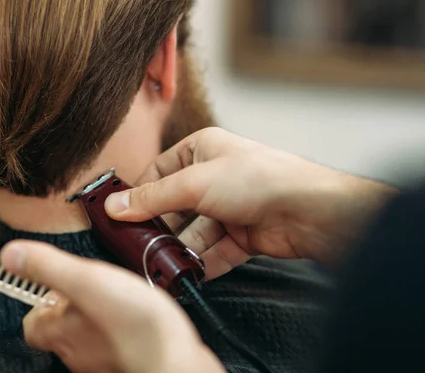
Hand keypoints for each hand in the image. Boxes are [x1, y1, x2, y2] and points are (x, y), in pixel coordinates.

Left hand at [0, 240, 225, 372]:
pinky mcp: (127, 361)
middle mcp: (77, 351)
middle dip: (72, 304)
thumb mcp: (86, 281)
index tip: (55, 283)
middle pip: (61, 328)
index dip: (39, 301)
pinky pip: (115, 340)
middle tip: (91, 283)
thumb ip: (49, 266)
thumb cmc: (135, 327)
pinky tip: (135, 315)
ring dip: (97, 314)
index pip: (31, 322)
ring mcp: (102, 360)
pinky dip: (120, 327)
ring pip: (89, 335)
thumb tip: (11, 255)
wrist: (175, 360)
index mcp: (60, 331)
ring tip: (115, 295)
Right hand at [105, 127, 396, 275]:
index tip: (118, 215)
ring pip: (193, 233)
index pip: (159, 172)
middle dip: (159, 228)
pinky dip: (201, 264)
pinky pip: (213, 252)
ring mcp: (228, 207)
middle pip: (174, 206)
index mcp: (202, 150)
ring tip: (161, 266)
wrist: (309, 210)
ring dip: (179, 250)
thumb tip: (115, 206)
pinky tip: (187, 275)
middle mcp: (214, 177)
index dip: (138, 194)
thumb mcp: (193, 183)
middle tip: (137, 247)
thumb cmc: (259, 178)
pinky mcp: (242, 235)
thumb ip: (152, 198)